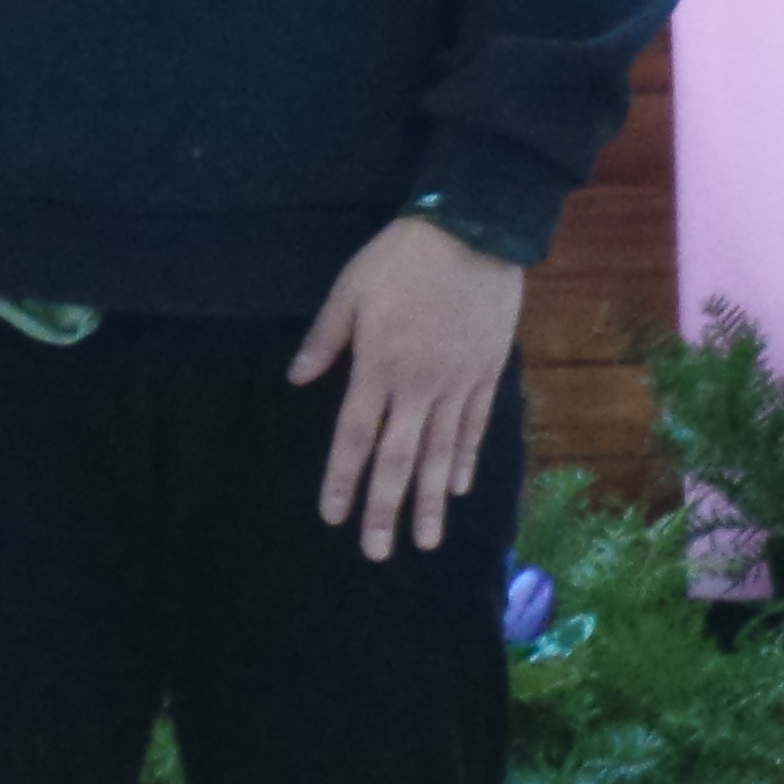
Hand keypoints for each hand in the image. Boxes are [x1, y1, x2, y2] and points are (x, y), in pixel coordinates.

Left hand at [290, 214, 524, 560]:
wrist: (474, 229)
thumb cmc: (403, 256)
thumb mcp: (350, 288)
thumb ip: (325, 338)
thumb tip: (296, 379)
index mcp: (378, 367)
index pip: (354, 437)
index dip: (342, 480)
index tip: (333, 517)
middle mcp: (418, 387)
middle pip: (398, 460)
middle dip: (386, 509)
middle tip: (377, 554)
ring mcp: (457, 383)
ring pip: (441, 454)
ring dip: (431, 501)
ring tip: (427, 541)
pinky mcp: (487, 373)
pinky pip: (475, 427)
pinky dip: (465, 459)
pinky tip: (458, 487)